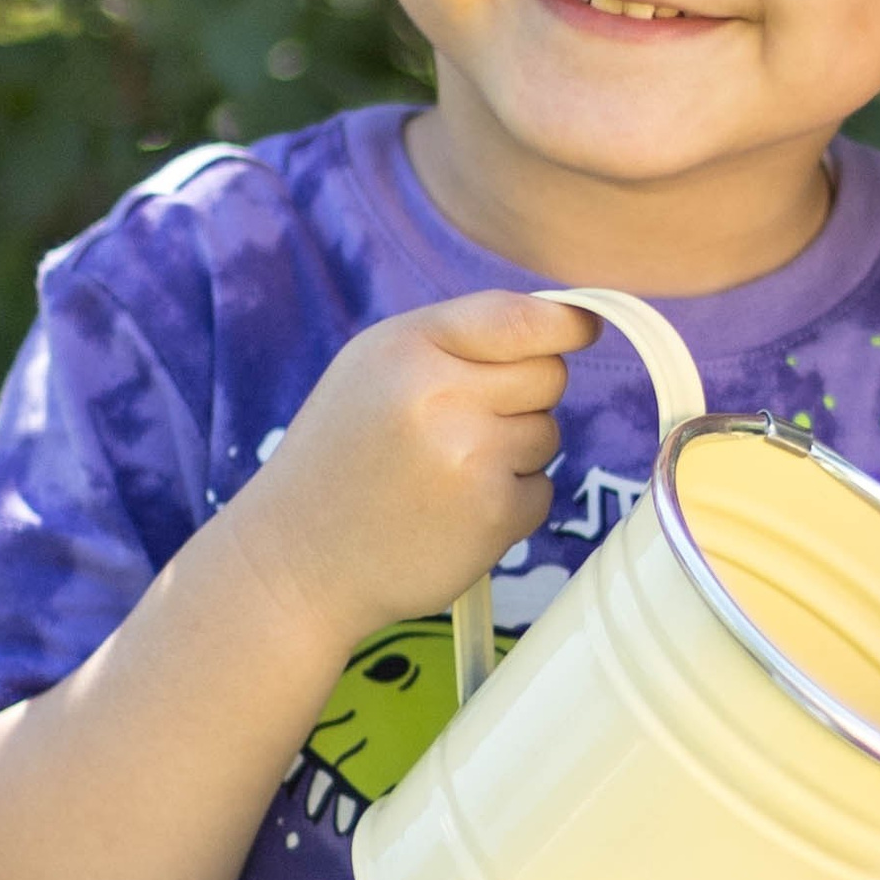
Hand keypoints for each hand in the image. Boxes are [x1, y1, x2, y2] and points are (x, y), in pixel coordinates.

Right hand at [230, 292, 594, 652]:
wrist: (296, 561)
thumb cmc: (340, 459)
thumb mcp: (372, 371)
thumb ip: (454, 342)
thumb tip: (562, 324)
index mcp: (408, 348)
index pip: (520, 318)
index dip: (566, 324)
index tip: (583, 329)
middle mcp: (441, 395)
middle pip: (548, 375)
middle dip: (523, 397)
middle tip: (461, 427)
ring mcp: (471, 456)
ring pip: (549, 434)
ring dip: (514, 454)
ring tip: (444, 476)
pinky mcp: (493, 514)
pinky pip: (542, 491)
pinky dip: (509, 504)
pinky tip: (452, 515)